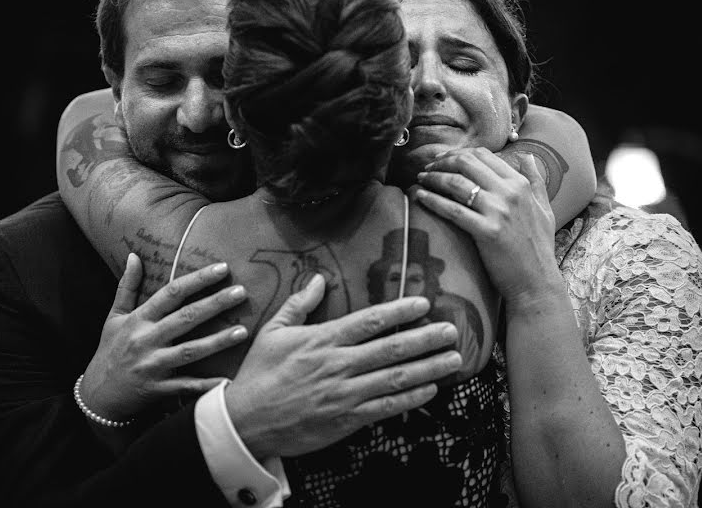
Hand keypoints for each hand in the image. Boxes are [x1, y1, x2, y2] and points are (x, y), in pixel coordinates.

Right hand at [80, 254, 249, 420]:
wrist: (97, 396)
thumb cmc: (109, 351)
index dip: (197, 280)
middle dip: (215, 304)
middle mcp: (146, 340)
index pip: (171, 293)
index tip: (222, 268)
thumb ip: (127, 286)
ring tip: (243, 331)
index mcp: (139, 319)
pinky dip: (207, 385)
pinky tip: (229, 380)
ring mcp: (153, 365)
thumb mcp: (114, 317)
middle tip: (241, 292)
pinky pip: (186, 386)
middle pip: (185, 318)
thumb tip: (133, 256)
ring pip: (190, 351)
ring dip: (218, 342)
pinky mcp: (158, 389)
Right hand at [225, 274, 462, 459]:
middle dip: (426, 338)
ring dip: (428, 368)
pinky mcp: (347, 419)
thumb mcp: (273, 332)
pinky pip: (386, 407)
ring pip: (396, 378)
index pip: (369, 321)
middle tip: (452, 331)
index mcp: (322, 340)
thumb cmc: (260, 374)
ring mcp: (345, 393)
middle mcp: (339, 365)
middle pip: (391, 348)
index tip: (423, 303)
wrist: (246, 422)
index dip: (399, 310)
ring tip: (454, 359)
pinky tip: (431, 390)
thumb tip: (320, 279)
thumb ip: (300, 304)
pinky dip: (411, 399)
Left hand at [414, 147, 561, 310]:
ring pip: (457, 183)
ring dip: (434, 177)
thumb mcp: (545, 208)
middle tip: (427, 168)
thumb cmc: (539, 248)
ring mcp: (498, 212)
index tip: (442, 159)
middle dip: (442, 162)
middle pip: (467, 163)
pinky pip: (453, 210)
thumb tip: (528, 156)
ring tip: (420, 180)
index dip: (459, 153)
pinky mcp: (487, 231)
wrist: (537, 282)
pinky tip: (419, 196)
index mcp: (521, 185)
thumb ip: (536, 180)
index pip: (484, 156)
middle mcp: (510, 193)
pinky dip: (433, 200)